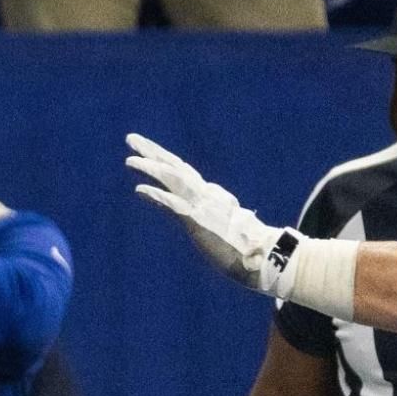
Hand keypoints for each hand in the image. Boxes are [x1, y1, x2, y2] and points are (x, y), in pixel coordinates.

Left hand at [126, 133, 281, 291]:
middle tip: (131, 138)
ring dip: (151, 168)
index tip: (145, 154)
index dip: (164, 162)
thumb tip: (227, 207)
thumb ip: (219, 214)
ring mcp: (203, 206)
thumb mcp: (227, 225)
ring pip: (173, 179)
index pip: (184, 174)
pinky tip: (139, 189)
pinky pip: (174, 205)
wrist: (266, 256)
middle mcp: (207, 195)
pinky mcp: (199, 221)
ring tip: (129, 159)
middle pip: (176, 167)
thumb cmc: (248, 247)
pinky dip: (156, 195)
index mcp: (213, 196)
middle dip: (153, 152)